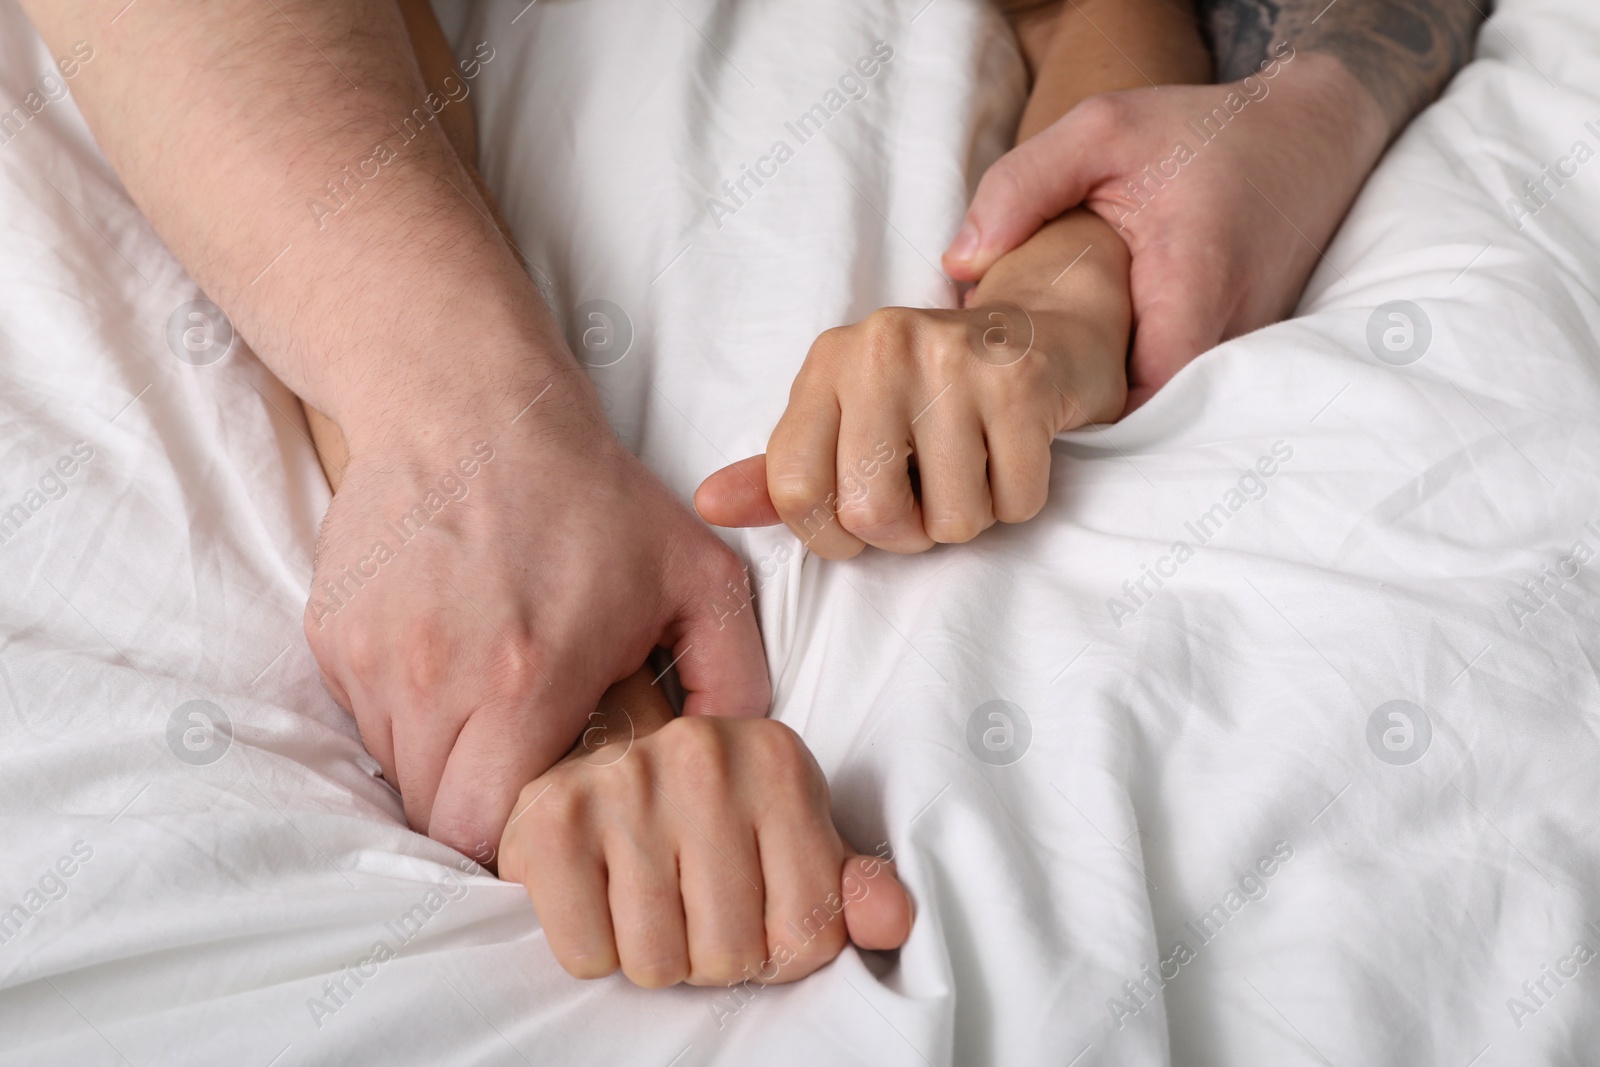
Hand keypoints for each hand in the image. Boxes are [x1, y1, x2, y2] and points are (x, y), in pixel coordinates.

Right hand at [304, 373, 769, 864]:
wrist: (468, 404)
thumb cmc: (589, 494)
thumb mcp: (698, 575)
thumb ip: (733, 679)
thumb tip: (726, 764)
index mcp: (524, 681)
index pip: (486, 832)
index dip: (521, 839)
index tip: (553, 808)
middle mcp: (431, 679)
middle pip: (434, 814)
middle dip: (482, 807)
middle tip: (527, 760)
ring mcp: (370, 656)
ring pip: (396, 768)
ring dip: (442, 758)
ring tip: (492, 698)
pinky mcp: (332, 632)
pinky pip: (362, 713)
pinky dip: (403, 710)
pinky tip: (451, 653)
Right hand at [499, 670, 912, 986]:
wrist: (580, 748)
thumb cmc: (697, 810)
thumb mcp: (788, 835)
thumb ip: (846, 884)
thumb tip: (891, 919)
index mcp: (776, 759)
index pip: (812, 933)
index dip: (777, 949)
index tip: (750, 909)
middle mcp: (703, 757)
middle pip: (733, 956)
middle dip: (709, 955)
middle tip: (686, 905)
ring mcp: (625, 784)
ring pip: (660, 965)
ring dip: (650, 955)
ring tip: (642, 897)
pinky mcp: (551, 821)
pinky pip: (590, 957)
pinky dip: (592, 949)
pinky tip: (596, 894)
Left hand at [697, 211, 1129, 557]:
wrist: (1043, 331)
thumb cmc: (931, 394)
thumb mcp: (845, 421)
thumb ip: (779, 472)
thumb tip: (708, 505)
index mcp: (828, 361)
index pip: (793, 489)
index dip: (826, 536)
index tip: (855, 527)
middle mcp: (883, 348)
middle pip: (872, 513)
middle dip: (906, 535)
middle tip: (924, 502)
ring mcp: (956, 360)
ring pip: (953, 520)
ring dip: (968, 519)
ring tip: (972, 470)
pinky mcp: (1023, 382)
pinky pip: (1015, 503)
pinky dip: (1017, 502)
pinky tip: (1011, 456)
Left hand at [942, 52, 1389, 409]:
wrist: (1307, 138)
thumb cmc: (1199, 131)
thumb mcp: (1101, 129)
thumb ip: (1022, 185)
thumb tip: (959, 263)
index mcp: (1193, 283)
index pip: (1133, 401)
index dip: (1069, 412)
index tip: (1017, 396)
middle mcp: (1228, 336)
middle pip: (1141, 420)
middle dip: (1077, 417)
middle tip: (1013, 399)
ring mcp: (1240, 356)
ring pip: (1161, 412)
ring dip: (1105, 405)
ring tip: (1044, 380)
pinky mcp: (1239, 359)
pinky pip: (1178, 394)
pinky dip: (1132, 386)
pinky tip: (1087, 362)